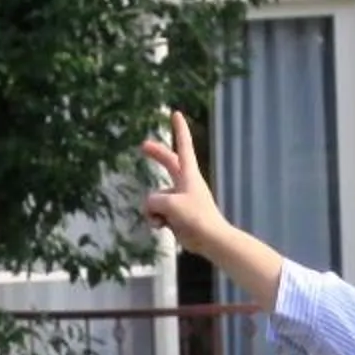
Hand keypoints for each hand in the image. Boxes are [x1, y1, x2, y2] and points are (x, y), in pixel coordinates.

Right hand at [139, 110, 226, 255]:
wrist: (211, 240)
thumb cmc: (196, 218)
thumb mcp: (170, 204)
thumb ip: (154, 200)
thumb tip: (149, 206)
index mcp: (188, 174)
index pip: (183, 146)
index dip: (179, 129)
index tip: (176, 113)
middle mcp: (184, 183)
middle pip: (168, 163)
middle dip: (157, 155)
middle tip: (143, 146)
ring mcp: (180, 198)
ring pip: (156, 197)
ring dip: (153, 209)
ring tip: (163, 220)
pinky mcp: (177, 214)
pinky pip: (158, 211)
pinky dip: (156, 219)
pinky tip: (161, 227)